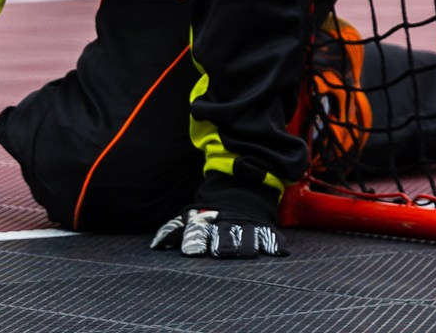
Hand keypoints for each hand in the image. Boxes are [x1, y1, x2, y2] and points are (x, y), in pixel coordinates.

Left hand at [150, 185, 284, 259]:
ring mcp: (247, 227)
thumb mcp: (194, 214)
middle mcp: (227, 225)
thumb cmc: (214, 208)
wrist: (243, 184)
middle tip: (220, 251)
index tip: (192, 250)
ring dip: (246, 246)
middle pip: (224, 238)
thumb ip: (175, 230)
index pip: (199, 233)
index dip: (196, 241)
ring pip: (247, 239)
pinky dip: (275, 245)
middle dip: (222, 245)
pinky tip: (279, 251)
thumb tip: (156, 245)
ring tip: (247, 252)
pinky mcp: (265, 229)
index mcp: (208, 221)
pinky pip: (271, 238)